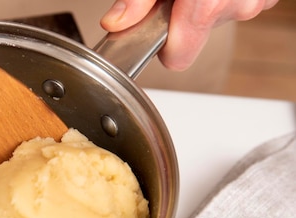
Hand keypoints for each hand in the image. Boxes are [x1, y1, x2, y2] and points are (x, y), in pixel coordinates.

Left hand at [100, 0, 278, 70]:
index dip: (163, 45)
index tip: (157, 26)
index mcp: (208, 4)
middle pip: (197, 37)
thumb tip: (116, 23)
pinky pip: (235, 6)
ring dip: (203, 6)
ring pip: (216, 22)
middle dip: (183, 19)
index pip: (179, 57)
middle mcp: (238, 5)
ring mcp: (256, 1)